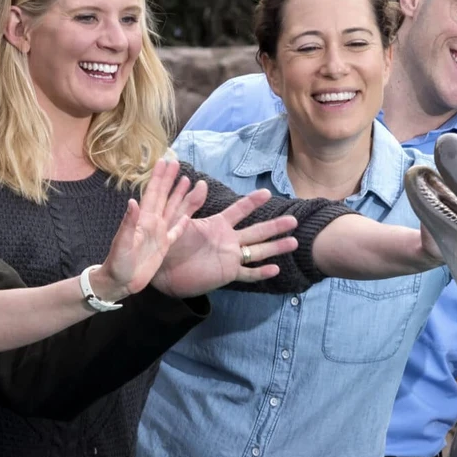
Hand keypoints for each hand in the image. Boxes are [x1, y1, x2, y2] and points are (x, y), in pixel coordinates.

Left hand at [86, 159, 197, 301]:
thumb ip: (128, 223)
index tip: (164, 161)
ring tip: (188, 180)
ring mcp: (159, 234)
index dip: (158, 177)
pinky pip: (177, 230)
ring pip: (172, 209)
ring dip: (179, 195)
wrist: (119, 282)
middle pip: (164, 196)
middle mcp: (152, 223)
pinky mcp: (164, 247)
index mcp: (143, 220)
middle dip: (169, 179)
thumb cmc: (118, 263)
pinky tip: (188, 215)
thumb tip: (133, 201)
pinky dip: (183, 221)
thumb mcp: (122, 243)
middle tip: (176, 162)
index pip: (153, 193)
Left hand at [152, 187, 299, 296]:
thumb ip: (189, 204)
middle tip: (294, 220)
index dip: (253, 201)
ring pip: (258, 251)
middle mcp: (228, 240)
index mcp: (218, 225)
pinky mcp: (227, 274)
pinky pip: (247, 273)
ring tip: (294, 242)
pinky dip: (261, 272)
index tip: (268, 193)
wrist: (162, 271)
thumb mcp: (178, 221)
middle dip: (275, 226)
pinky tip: (276, 268)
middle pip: (257, 231)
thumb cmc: (169, 244)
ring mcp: (230, 257)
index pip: (240, 210)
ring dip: (276, 247)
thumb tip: (199, 182)